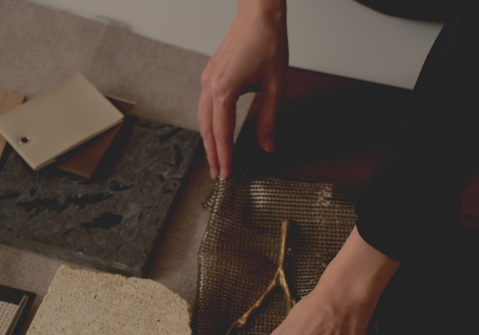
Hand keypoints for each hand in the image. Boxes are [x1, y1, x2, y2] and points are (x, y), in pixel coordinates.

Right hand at [198, 0, 287, 178]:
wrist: (259, 13)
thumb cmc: (268, 42)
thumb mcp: (276, 87)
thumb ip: (270, 120)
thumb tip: (268, 147)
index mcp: (225, 91)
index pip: (222, 133)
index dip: (225, 157)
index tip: (227, 175)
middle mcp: (211, 86)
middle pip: (206, 130)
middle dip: (212, 154)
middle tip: (218, 175)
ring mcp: (208, 79)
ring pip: (202, 119)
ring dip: (208, 141)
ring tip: (216, 160)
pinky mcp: (210, 74)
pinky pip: (204, 106)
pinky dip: (208, 125)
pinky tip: (215, 134)